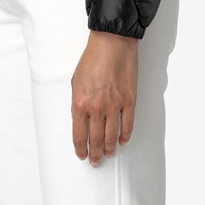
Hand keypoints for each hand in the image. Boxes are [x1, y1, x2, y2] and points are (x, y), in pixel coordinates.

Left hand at [70, 30, 137, 166]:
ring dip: (109, 149)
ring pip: (111, 136)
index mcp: (80, 103)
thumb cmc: (93, 58)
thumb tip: (80, 120)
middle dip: (94, 154)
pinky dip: (124, 136)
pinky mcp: (129, 101)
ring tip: (107, 154)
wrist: (112, 43)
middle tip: (95, 161)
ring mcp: (114, 105)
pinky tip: (121, 141)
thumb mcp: (75, 81)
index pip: (79, 135)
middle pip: (95, 140)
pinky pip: (127, 125)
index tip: (82, 154)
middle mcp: (96, 107)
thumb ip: (78, 102)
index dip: (80, 148)